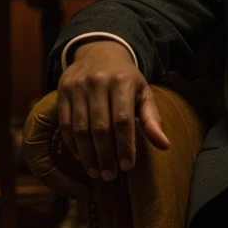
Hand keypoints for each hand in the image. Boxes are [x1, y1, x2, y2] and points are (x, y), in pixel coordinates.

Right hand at [57, 41, 168, 181]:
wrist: (100, 51)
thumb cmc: (126, 79)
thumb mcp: (143, 93)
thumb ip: (152, 119)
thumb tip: (165, 146)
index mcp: (122, 82)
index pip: (122, 120)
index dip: (124, 145)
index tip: (127, 166)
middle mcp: (97, 83)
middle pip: (99, 127)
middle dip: (105, 155)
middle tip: (110, 176)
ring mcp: (77, 87)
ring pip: (79, 128)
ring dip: (87, 155)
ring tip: (96, 172)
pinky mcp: (62, 92)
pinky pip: (65, 124)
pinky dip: (72, 145)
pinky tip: (82, 158)